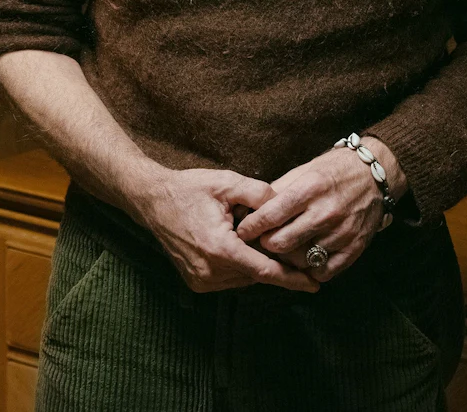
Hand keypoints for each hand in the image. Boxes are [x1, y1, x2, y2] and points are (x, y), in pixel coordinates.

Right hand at [130, 167, 320, 293]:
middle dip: (275, 262)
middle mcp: (209, 271)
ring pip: (244, 278)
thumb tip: (285, 206)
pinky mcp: (196, 281)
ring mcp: (201, 279)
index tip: (315, 284)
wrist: (152, 200)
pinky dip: (241, 266)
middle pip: (256, 274)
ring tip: (257, 239)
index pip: (265, 271)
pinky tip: (241, 245)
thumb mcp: (227, 182)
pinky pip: (230, 278)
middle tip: (292, 246)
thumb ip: (259, 193)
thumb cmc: (189, 189)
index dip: (292, 278)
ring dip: (256, 263)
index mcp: (219, 249)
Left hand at [233, 142, 389, 281]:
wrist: (373, 175)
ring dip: (287, 258)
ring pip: (301, 260)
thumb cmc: (332, 172)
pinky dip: (311, 269)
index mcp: (310, 188)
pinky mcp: (355, 247)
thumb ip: (278, 192)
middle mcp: (326, 211)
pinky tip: (306, 258)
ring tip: (284, 250)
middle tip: (263, 242)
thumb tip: (251, 211)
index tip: (244, 230)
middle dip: (266, 244)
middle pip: (282, 243)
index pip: (271, 215)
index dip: (252, 226)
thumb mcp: (303, 172)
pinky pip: (324, 271)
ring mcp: (342, 232)